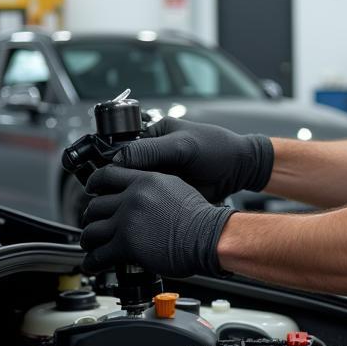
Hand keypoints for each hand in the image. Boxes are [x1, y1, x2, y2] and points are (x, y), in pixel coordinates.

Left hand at [80, 165, 232, 276]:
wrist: (208, 237)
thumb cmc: (200, 218)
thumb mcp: (176, 188)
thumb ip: (153, 188)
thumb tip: (141, 196)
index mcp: (144, 180)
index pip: (106, 176)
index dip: (94, 185)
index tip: (92, 191)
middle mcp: (132, 198)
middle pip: (95, 205)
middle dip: (92, 218)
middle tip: (94, 225)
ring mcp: (127, 221)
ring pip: (92, 230)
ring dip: (89, 241)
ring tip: (91, 247)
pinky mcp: (126, 245)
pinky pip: (99, 255)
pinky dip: (92, 262)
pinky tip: (94, 265)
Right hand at [114, 117, 272, 202]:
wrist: (240, 168)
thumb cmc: (216, 148)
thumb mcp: (183, 145)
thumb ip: (152, 150)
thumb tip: (118, 159)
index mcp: (153, 135)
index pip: (124, 150)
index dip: (116, 166)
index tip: (106, 180)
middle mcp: (154, 154)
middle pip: (128, 170)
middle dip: (122, 183)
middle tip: (113, 197)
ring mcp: (160, 173)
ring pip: (137, 186)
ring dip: (133, 196)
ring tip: (127, 205)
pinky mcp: (168, 190)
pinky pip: (151, 198)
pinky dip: (147, 204)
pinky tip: (142, 210)